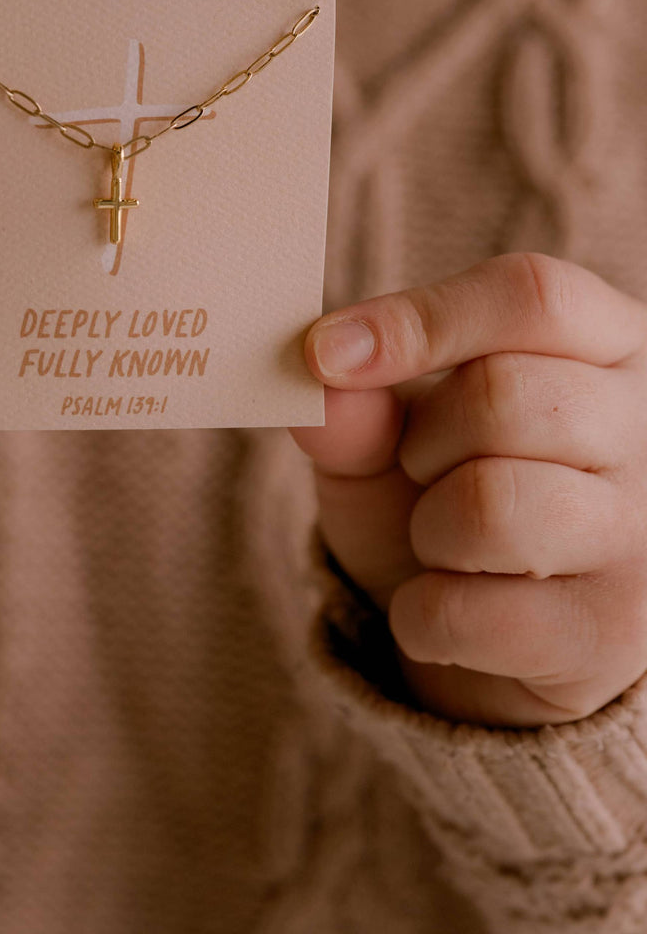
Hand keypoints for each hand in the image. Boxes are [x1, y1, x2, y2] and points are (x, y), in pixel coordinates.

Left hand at [291, 253, 646, 725]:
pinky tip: (452, 606)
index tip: (326, 351)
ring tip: (446, 541)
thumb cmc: (444, 497)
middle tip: (424, 471)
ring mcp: (643, 534)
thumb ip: (356, 403)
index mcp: (610, 342)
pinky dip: (424, 615)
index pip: (531, 295)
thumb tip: (319, 375)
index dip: (421, 318)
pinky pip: (471, 611)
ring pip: (491, 505)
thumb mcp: (389, 435)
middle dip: (423, 442)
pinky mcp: (613, 630)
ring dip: (428, 531)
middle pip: (502, 396)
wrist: (482, 638)